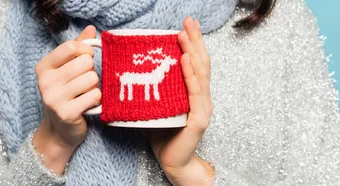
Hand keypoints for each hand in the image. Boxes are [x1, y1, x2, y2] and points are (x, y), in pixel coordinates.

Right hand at [32, 26, 100, 174]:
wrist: (59, 131)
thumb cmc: (65, 96)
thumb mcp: (66, 70)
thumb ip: (77, 48)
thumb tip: (90, 29)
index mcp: (44, 67)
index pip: (71, 47)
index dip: (86, 51)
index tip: (87, 59)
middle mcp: (45, 81)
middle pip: (85, 63)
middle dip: (91, 73)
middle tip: (83, 84)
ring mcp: (54, 98)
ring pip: (92, 79)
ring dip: (94, 88)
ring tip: (84, 95)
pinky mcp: (66, 112)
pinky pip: (95, 96)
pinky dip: (96, 101)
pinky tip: (87, 105)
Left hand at [150, 17, 213, 184]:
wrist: (173, 162)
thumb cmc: (163, 135)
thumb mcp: (157, 105)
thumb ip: (154, 90)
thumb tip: (136, 70)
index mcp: (193, 93)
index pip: (195, 63)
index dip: (192, 43)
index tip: (186, 25)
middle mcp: (202, 97)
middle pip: (201, 63)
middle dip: (195, 40)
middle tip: (189, 21)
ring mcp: (203, 107)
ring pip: (200, 74)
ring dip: (192, 52)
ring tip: (185, 36)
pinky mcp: (199, 119)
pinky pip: (195, 93)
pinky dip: (191, 75)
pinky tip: (186, 61)